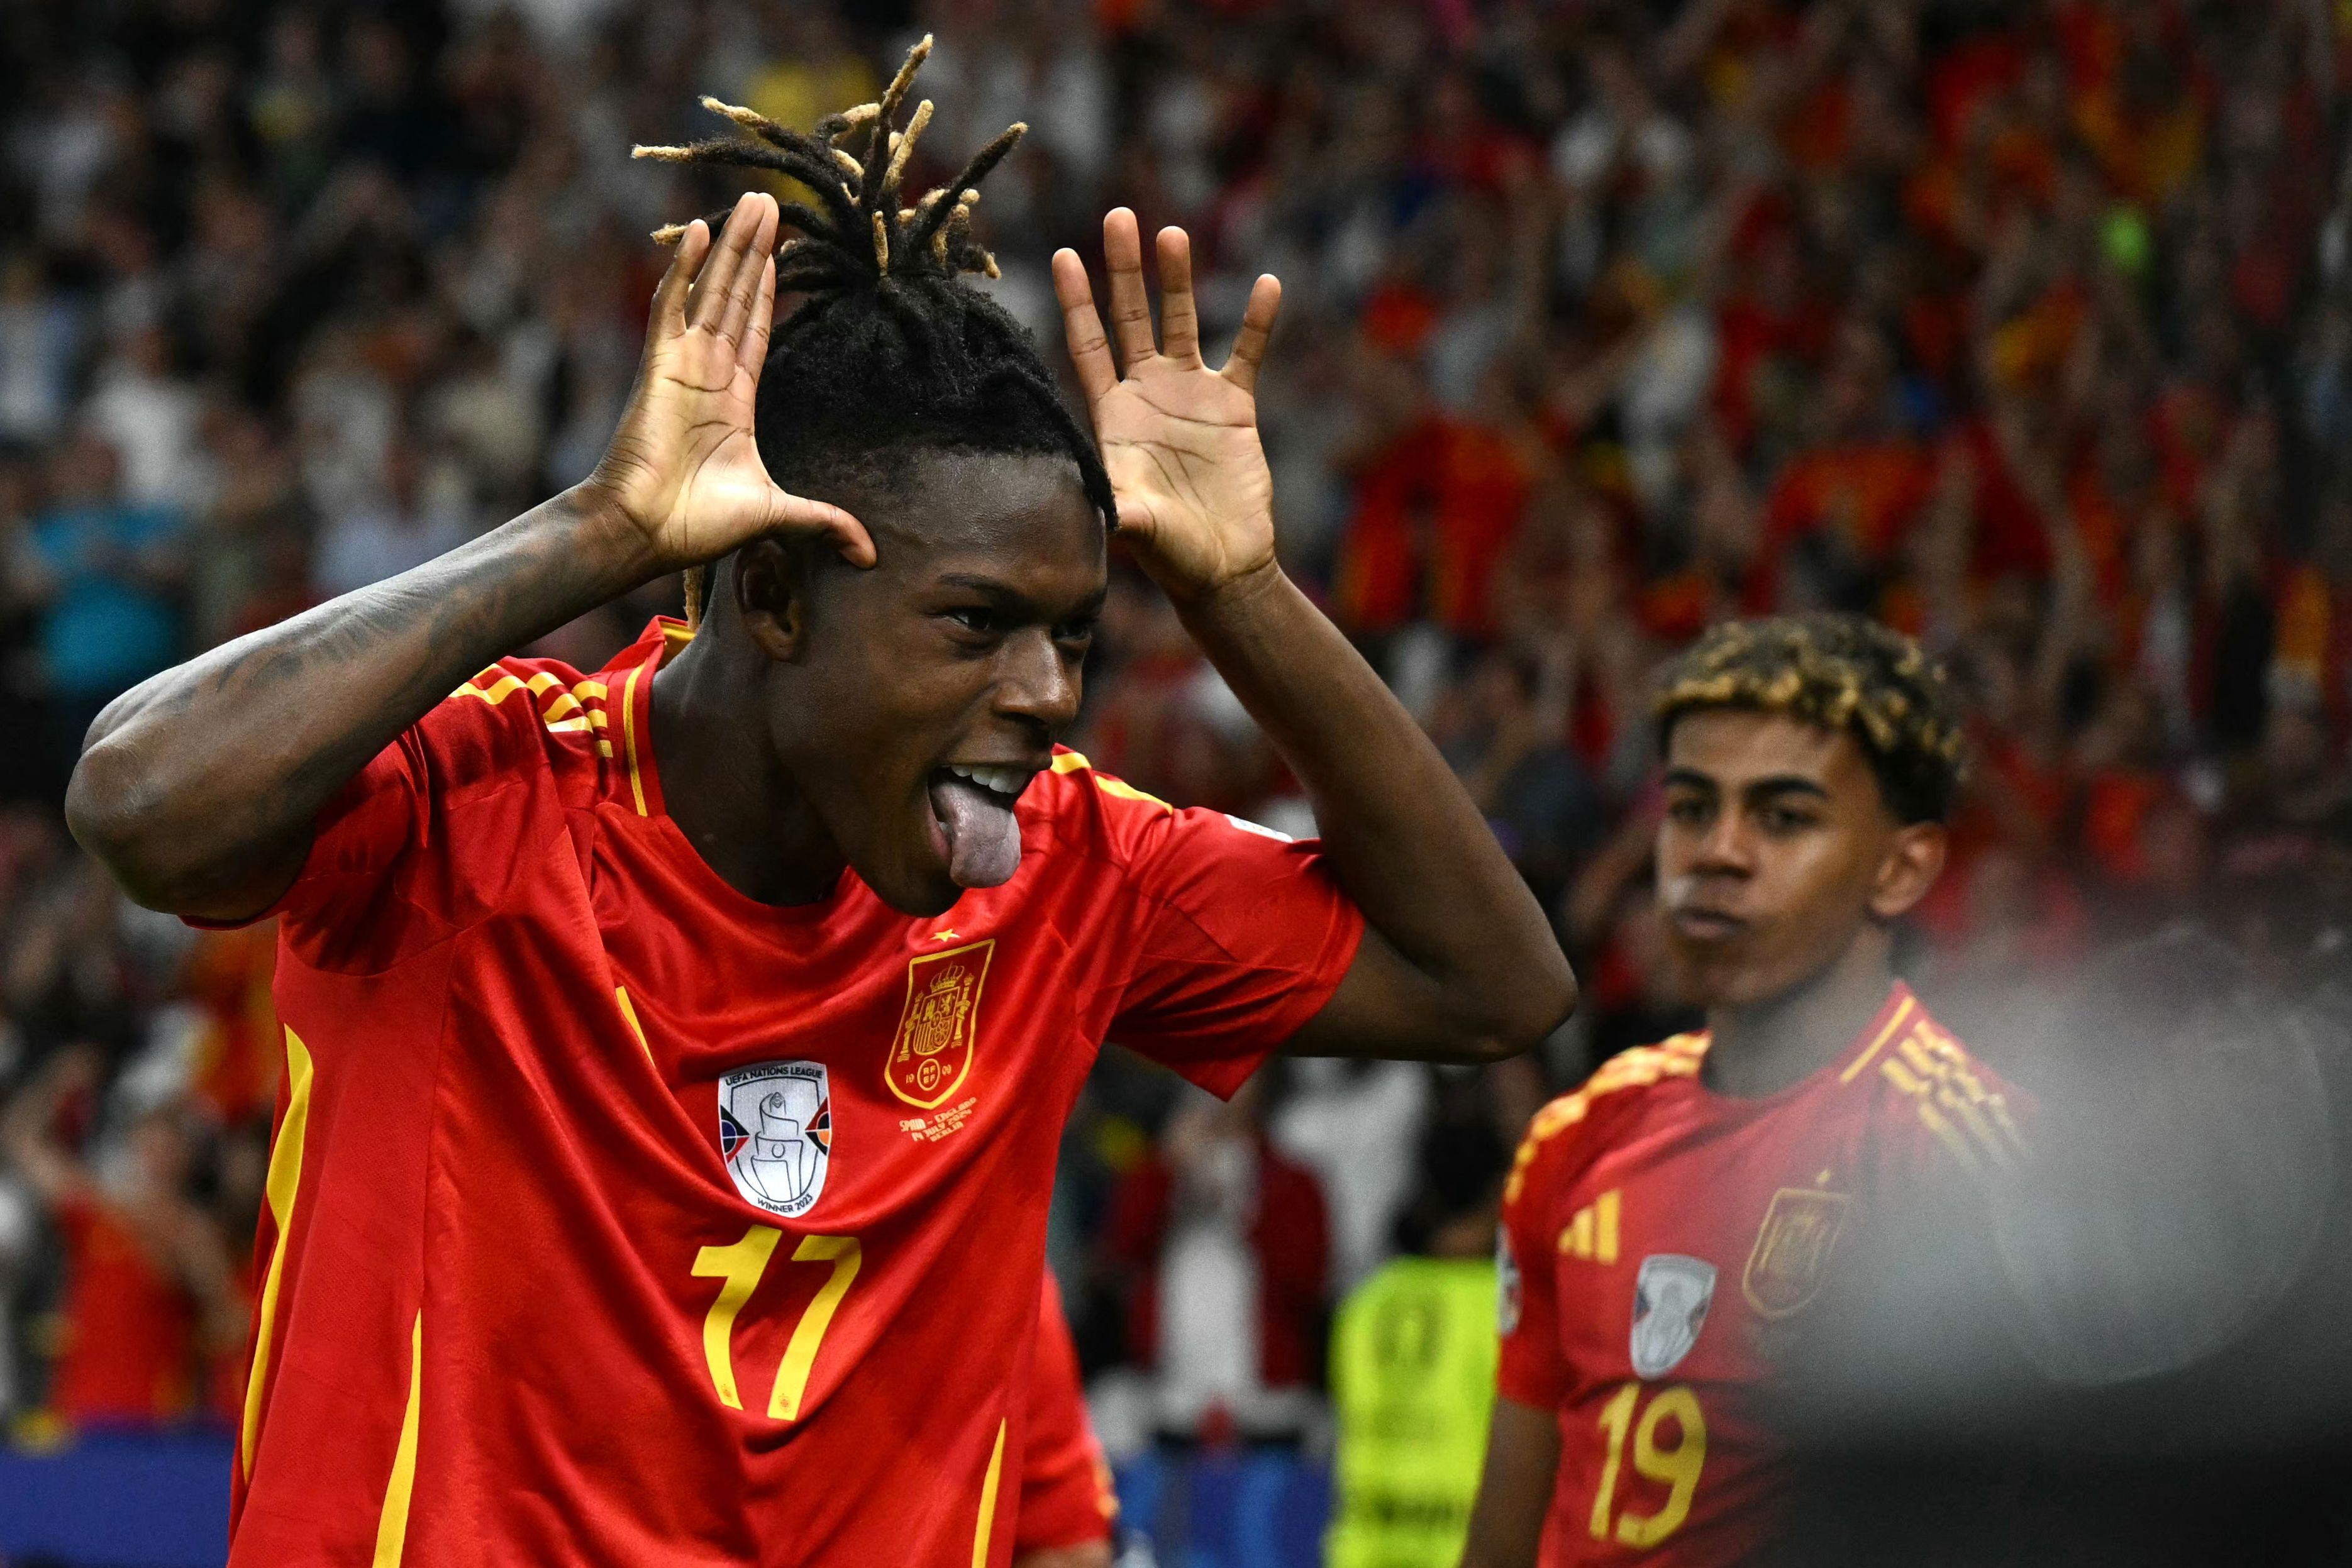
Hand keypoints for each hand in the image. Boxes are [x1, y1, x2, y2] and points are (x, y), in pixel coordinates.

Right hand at [588, 193, 872, 572]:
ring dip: (732, 246)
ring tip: (751, 202)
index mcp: (734, 398)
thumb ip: (824, 522)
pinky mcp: (660, 364)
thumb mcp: (778, 514)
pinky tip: (698, 232)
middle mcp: (709, 371)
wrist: (648, 532)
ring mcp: (683, 363)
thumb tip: (869, 555)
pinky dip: (684, 270)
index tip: (779, 252)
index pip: (755, 329)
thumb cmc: (697, 525)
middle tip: (769, 202)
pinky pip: (673, 307)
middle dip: (755, 250)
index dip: (767, 290)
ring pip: (713, 289)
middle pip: (737, 296)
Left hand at [1052, 210, 1281, 600]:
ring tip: (1171, 236)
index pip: (1089, 347)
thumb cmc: (1169, 552)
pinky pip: (1247, 353)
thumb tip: (1100, 510)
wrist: (1223, 568)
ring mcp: (1191, 395)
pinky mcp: (1234, 406)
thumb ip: (1120, 508)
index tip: (1063, 255)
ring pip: (1182, 323)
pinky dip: (1257, 321)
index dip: (1077, 303)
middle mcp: (1147, 395)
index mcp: (1113, 416)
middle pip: (1131, 319)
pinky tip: (1268, 285)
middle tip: (1119, 216)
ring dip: (1177, 281)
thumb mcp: (1137, 527)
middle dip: (1123, 270)